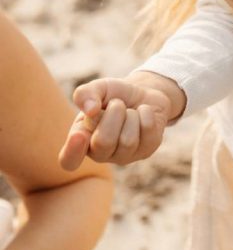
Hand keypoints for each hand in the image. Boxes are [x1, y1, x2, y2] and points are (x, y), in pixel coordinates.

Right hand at [58, 73, 184, 170]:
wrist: (143, 93)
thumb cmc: (114, 94)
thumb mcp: (98, 88)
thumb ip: (86, 94)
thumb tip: (90, 110)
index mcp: (80, 140)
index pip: (69, 160)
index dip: (72, 151)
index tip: (79, 134)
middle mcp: (100, 154)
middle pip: (104, 143)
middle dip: (114, 114)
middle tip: (117, 103)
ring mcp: (124, 156)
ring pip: (128, 140)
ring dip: (131, 114)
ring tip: (129, 110)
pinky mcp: (146, 151)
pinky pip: (148, 131)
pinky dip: (146, 113)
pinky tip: (143, 113)